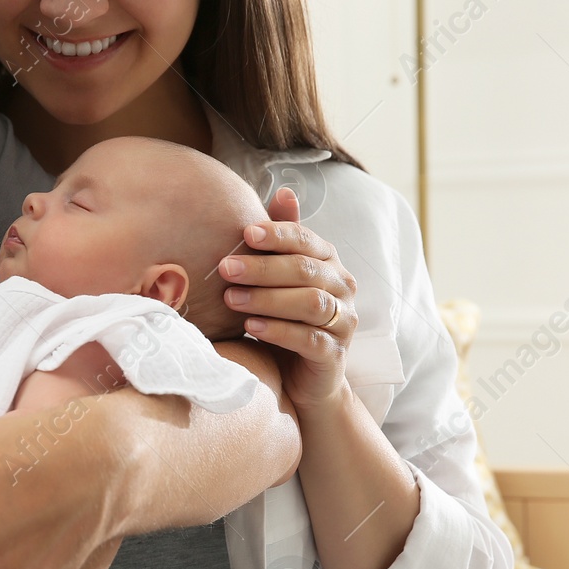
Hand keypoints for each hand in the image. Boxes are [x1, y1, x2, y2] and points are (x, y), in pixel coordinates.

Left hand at [220, 187, 356, 411]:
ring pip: (310, 303)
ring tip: (232, 299)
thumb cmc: (286, 318)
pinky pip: (310, 339)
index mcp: (329, 262)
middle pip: (306, 270)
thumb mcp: (280, 278)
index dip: (278, 234)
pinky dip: (279, 331)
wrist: (305, 379)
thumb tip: (283, 189)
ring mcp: (343, 322)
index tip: (245, 233)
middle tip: (225, 268)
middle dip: (263, 268)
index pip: (306, 240)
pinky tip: (252, 326)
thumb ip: (282, 240)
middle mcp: (342, 287)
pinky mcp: (335, 354)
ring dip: (268, 299)